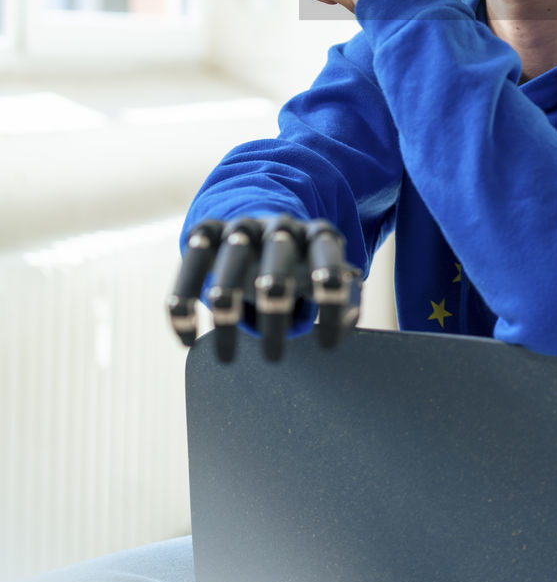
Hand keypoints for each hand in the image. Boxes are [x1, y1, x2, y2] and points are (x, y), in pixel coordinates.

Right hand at [167, 216, 361, 361]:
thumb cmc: (301, 267)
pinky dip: (184, 301)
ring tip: (227, 356)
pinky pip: (190, 263)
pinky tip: (187, 340)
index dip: (329, 293)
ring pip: (231, 257)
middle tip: (273, 352)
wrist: (261, 228)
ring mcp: (240, 226)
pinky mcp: (205, 231)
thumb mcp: (325, 274)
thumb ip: (344, 293)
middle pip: (278, 252)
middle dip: (275, 294)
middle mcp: (277, 226)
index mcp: (315, 235)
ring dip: (227, 303)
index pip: (328, 256)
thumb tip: (348, 318)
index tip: (327, 343)